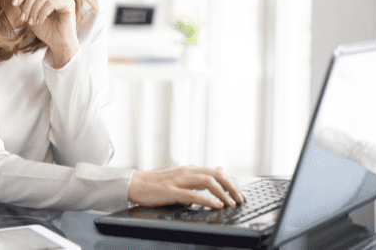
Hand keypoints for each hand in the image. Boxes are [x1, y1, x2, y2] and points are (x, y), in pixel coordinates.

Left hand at [11, 0, 78, 66]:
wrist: (58, 43)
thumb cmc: (46, 29)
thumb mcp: (30, 14)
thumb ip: (24, 1)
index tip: (14, 4)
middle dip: (27, 5)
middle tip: (24, 18)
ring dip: (34, 10)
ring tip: (32, 21)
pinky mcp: (69, 3)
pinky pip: (51, 3)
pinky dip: (42, 13)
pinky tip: (41, 20)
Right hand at [127, 165, 244, 208]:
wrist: (134, 184)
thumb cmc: (156, 183)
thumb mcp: (182, 176)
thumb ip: (200, 174)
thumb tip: (220, 168)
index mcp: (189, 169)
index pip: (216, 172)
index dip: (231, 183)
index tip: (241, 194)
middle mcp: (186, 172)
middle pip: (216, 175)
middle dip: (232, 187)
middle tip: (241, 199)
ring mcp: (179, 180)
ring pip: (207, 181)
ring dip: (223, 192)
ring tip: (232, 203)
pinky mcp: (171, 191)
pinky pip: (193, 195)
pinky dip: (208, 200)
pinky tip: (216, 205)